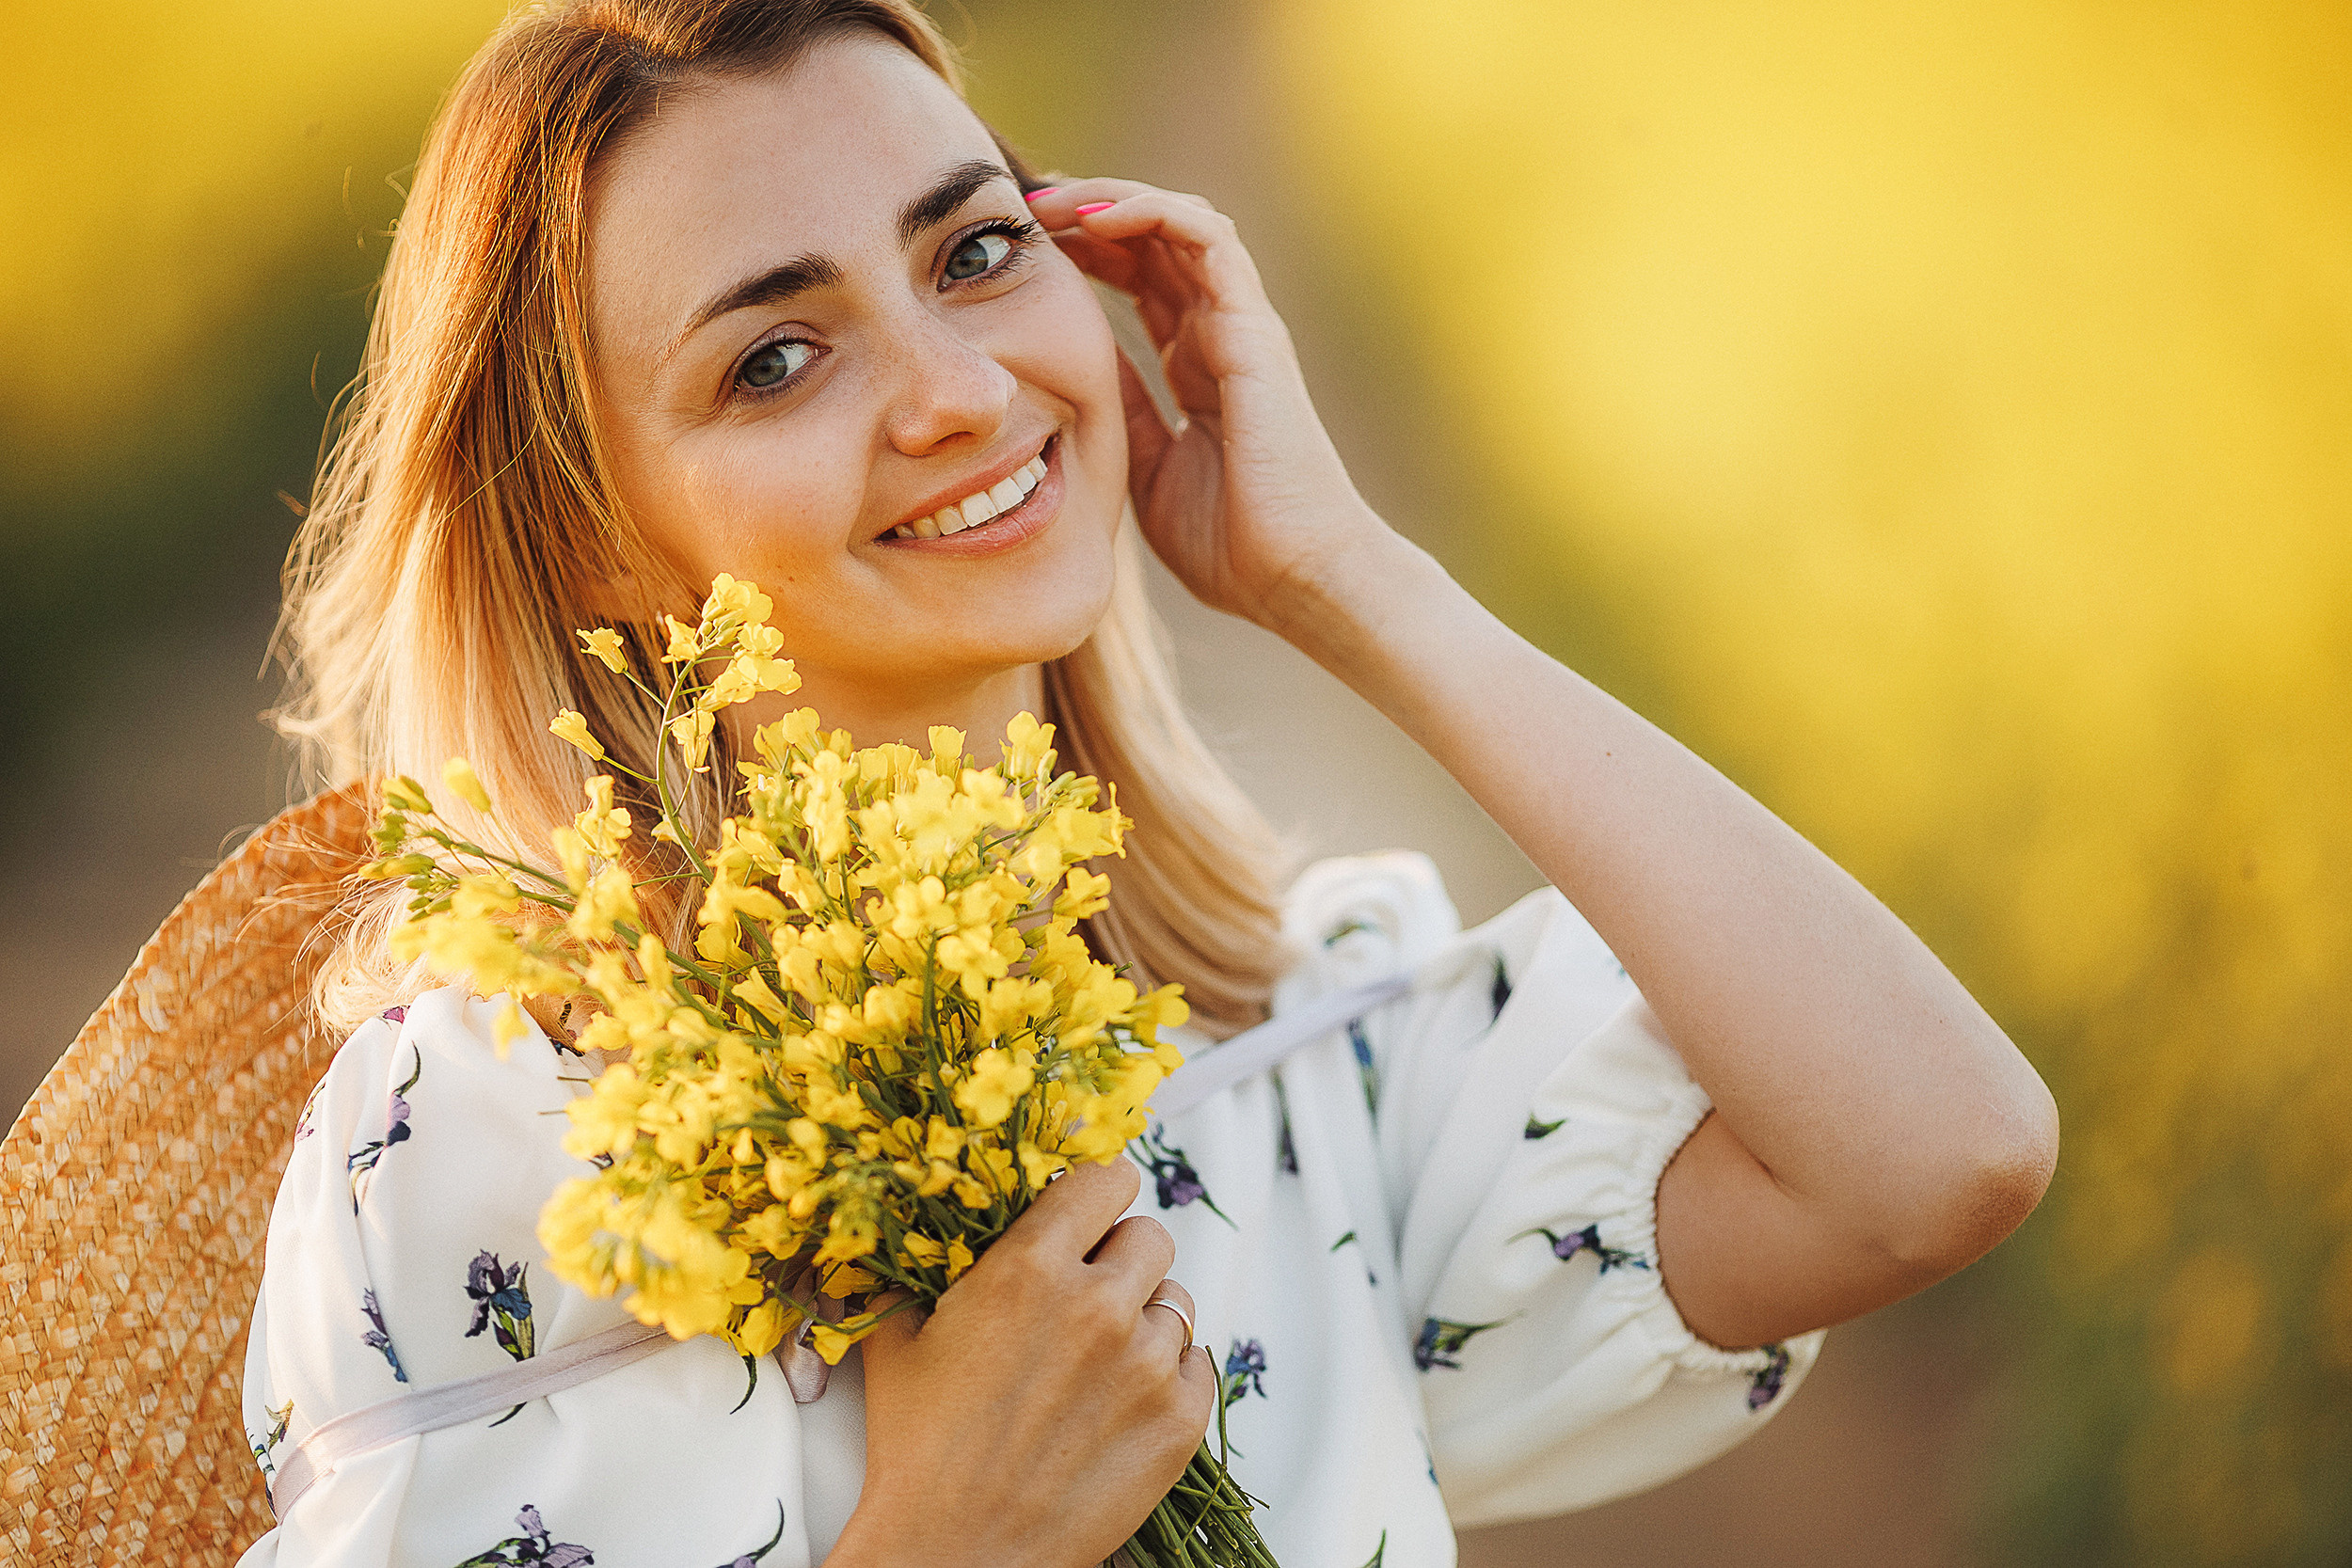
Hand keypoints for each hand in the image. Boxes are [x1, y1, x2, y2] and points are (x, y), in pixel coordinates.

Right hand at [824, 1159, 1213, 1567]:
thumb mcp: (899, 1339)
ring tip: (1100, 1360)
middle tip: (1090, 1294)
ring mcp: (1146, 1364)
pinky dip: (1168, 1374)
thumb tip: (932, 1229)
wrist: (953, 1553)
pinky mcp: (1179, 1420)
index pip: (1106, 1180)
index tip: (1090, 1214)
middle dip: (1120, 1258)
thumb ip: (926, 1269)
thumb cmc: (918, 1449)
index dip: (1097, 1195)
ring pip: (1176, 1300)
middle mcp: (1098, 1305)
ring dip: (1144, 1318)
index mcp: (1029, 1268)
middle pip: (1150, 1236)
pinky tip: (1122, 1400)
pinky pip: (1197, 1362)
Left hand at [1028, 180, 1391, 635]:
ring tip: (1051, 202)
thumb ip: (1123, 413)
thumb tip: (1072, 375)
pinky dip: (1152, 213)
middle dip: (1088, 211)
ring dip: (1112, 199)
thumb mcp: (1149, 470)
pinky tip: (1096, 218)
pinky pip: (1207, 239)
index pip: (1140, 277)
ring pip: (1179, 221)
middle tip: (1022, 208)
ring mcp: (1240, 326)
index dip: (1086, 250)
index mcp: (1197, 365)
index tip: (1022, 248)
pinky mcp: (1252, 328)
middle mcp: (1221, 333)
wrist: (1296, 579)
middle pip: (1155, 239)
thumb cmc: (1234, 546)